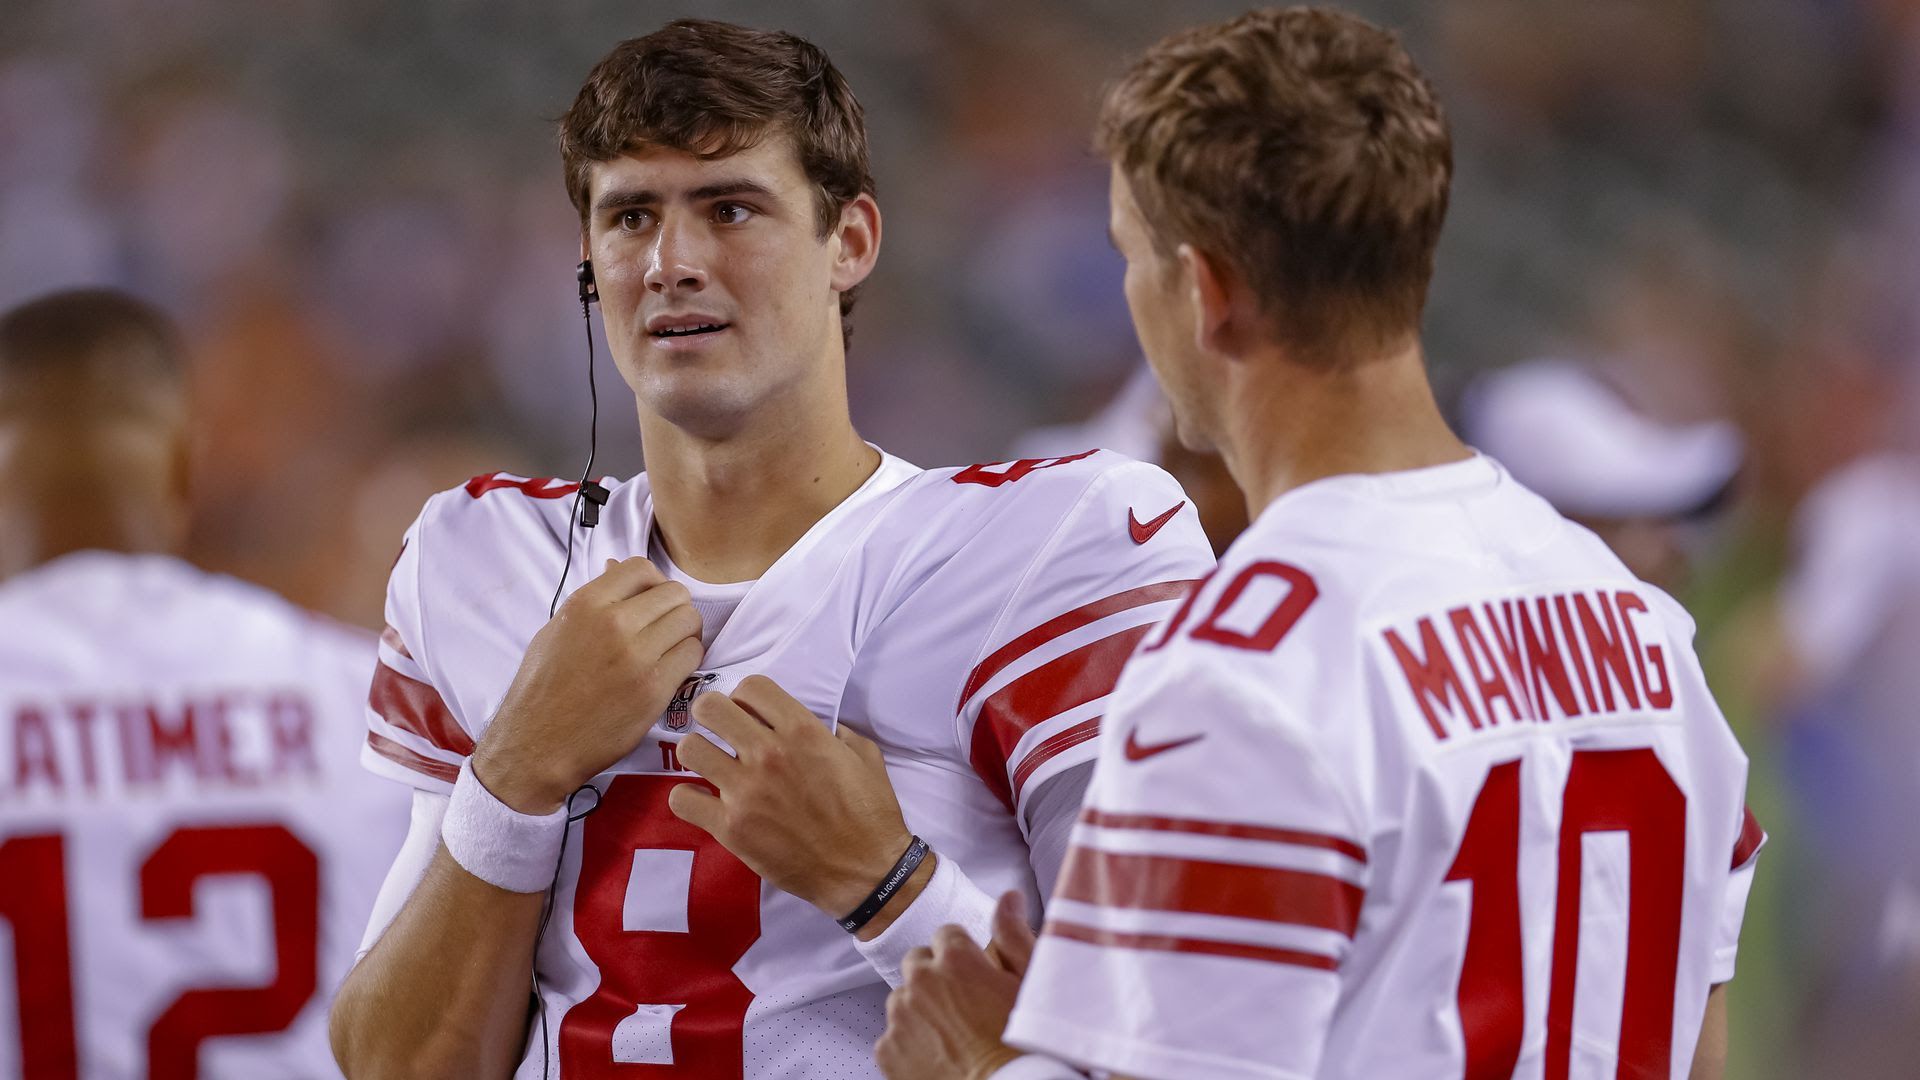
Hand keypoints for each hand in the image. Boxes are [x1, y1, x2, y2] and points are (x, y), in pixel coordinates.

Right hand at [472, 557, 702, 812]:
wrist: (537, 745)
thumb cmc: (542, 688)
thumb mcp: (556, 631)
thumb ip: (593, 600)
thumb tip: (617, 567)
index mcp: (586, 604)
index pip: (641, 567)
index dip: (651, 582)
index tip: (649, 601)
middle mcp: (614, 624)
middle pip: (675, 593)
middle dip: (674, 608)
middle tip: (664, 627)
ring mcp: (637, 657)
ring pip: (690, 621)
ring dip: (685, 633)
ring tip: (669, 648)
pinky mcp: (654, 689)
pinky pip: (693, 655)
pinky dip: (687, 659)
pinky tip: (670, 669)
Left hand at [667, 675, 920, 925]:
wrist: (864, 871)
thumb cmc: (870, 813)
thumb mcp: (864, 756)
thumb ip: (836, 732)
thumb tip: (818, 727)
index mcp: (802, 731)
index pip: (751, 686)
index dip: (746, 697)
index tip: (749, 714)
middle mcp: (769, 753)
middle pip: (709, 707)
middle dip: (710, 715)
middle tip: (719, 732)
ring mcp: (745, 791)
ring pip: (688, 748)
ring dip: (696, 753)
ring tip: (709, 766)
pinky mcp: (731, 827)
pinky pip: (682, 799)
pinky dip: (687, 798)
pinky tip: (703, 802)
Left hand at [874, 897, 1033, 1079]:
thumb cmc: (1026, 1044)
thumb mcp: (1031, 982)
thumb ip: (1013, 934)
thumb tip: (1008, 897)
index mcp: (955, 959)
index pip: (947, 934)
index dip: (964, 954)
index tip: (976, 975)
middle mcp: (921, 982)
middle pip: (918, 962)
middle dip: (936, 977)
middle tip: (964, 1005)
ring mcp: (900, 1017)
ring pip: (903, 999)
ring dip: (921, 1009)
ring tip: (952, 1034)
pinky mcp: (887, 1051)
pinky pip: (892, 1036)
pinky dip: (909, 1044)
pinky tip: (938, 1056)